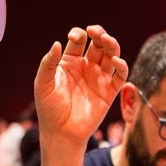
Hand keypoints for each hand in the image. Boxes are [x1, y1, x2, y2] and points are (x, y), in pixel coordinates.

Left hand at [34, 25, 128, 165]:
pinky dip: (122, 65)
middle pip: (98, 44)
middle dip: (99, 34)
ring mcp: (99, 78)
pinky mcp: (110, 91)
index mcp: (70, 62)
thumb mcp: (43, 84)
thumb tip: (57, 43)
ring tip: (108, 41)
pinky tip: (115, 61)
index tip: (75, 37)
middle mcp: (86, 67)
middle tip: (97, 32)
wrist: (61, 133)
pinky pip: (121, 75)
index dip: (79, 34)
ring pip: (111, 55)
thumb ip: (48, 63)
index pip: (79, 41)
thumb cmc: (49, 109)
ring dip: (112, 45)